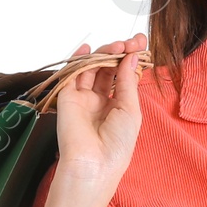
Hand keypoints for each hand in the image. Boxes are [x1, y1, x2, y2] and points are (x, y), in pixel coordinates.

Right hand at [51, 32, 147, 193]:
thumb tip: (130, 57)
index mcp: (118, 106)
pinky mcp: (67, 98)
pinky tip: (89, 49)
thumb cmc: (117, 145)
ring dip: (104, 53)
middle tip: (130, 42)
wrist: (92, 164)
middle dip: (120, 52)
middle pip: (108, 68)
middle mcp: (100, 101)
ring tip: (117, 46)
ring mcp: (83, 98)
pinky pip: (71, 74)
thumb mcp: (131, 110)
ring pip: (92, 68)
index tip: (140, 43)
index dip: (131, 58)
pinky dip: (79, 59)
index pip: (124, 75)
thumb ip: (127, 81)